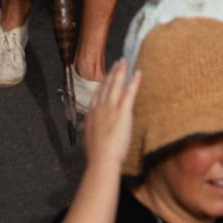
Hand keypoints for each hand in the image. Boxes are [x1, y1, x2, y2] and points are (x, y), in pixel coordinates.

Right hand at [81, 59, 140, 175]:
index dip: (103, 83)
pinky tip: (138, 74)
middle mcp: (100, 108)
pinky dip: (134, 82)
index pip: (97, 94)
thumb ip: (88, 130)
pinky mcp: (122, 111)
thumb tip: (84, 128)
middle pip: (106, 85)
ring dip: (121, 72)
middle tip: (117, 63)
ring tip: (125, 62)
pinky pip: (129, 93)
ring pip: (116, 85)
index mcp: (92, 114)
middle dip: (112, 73)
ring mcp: (111, 108)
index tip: (106, 76)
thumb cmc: (96, 155)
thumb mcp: (88, 139)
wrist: (102, 160)